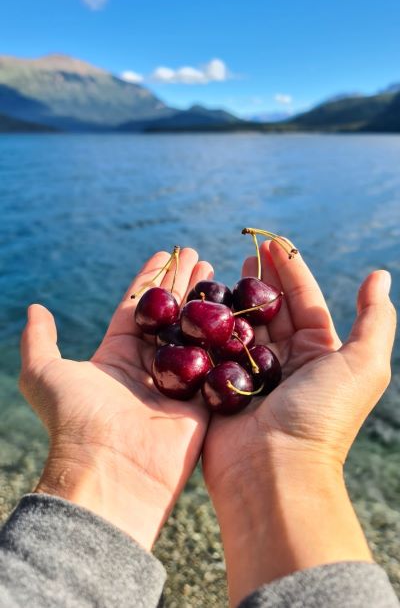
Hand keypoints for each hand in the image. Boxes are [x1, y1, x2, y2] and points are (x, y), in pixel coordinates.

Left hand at [20, 248, 212, 549]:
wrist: (109, 472)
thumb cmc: (75, 420)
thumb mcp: (44, 374)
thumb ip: (39, 341)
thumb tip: (35, 308)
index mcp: (116, 355)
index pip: (138, 308)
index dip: (151, 280)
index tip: (165, 254)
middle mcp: (148, 366)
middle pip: (171, 316)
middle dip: (185, 285)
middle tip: (200, 258)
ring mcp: (178, 383)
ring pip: (196, 334)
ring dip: (208, 305)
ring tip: (220, 275)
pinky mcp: (203, 402)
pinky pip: (216, 364)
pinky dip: (227, 339)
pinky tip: (238, 312)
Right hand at [202, 240, 395, 604]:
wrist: (274, 473)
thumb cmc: (322, 418)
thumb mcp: (363, 365)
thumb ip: (374, 319)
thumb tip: (379, 276)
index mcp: (319, 354)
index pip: (305, 301)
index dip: (290, 270)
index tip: (273, 242)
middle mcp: (287, 363)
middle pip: (272, 309)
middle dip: (261, 278)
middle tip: (246, 249)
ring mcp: (251, 375)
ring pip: (243, 325)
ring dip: (234, 297)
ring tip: (222, 270)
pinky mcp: (221, 388)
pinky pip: (214, 349)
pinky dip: (209, 326)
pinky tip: (199, 304)